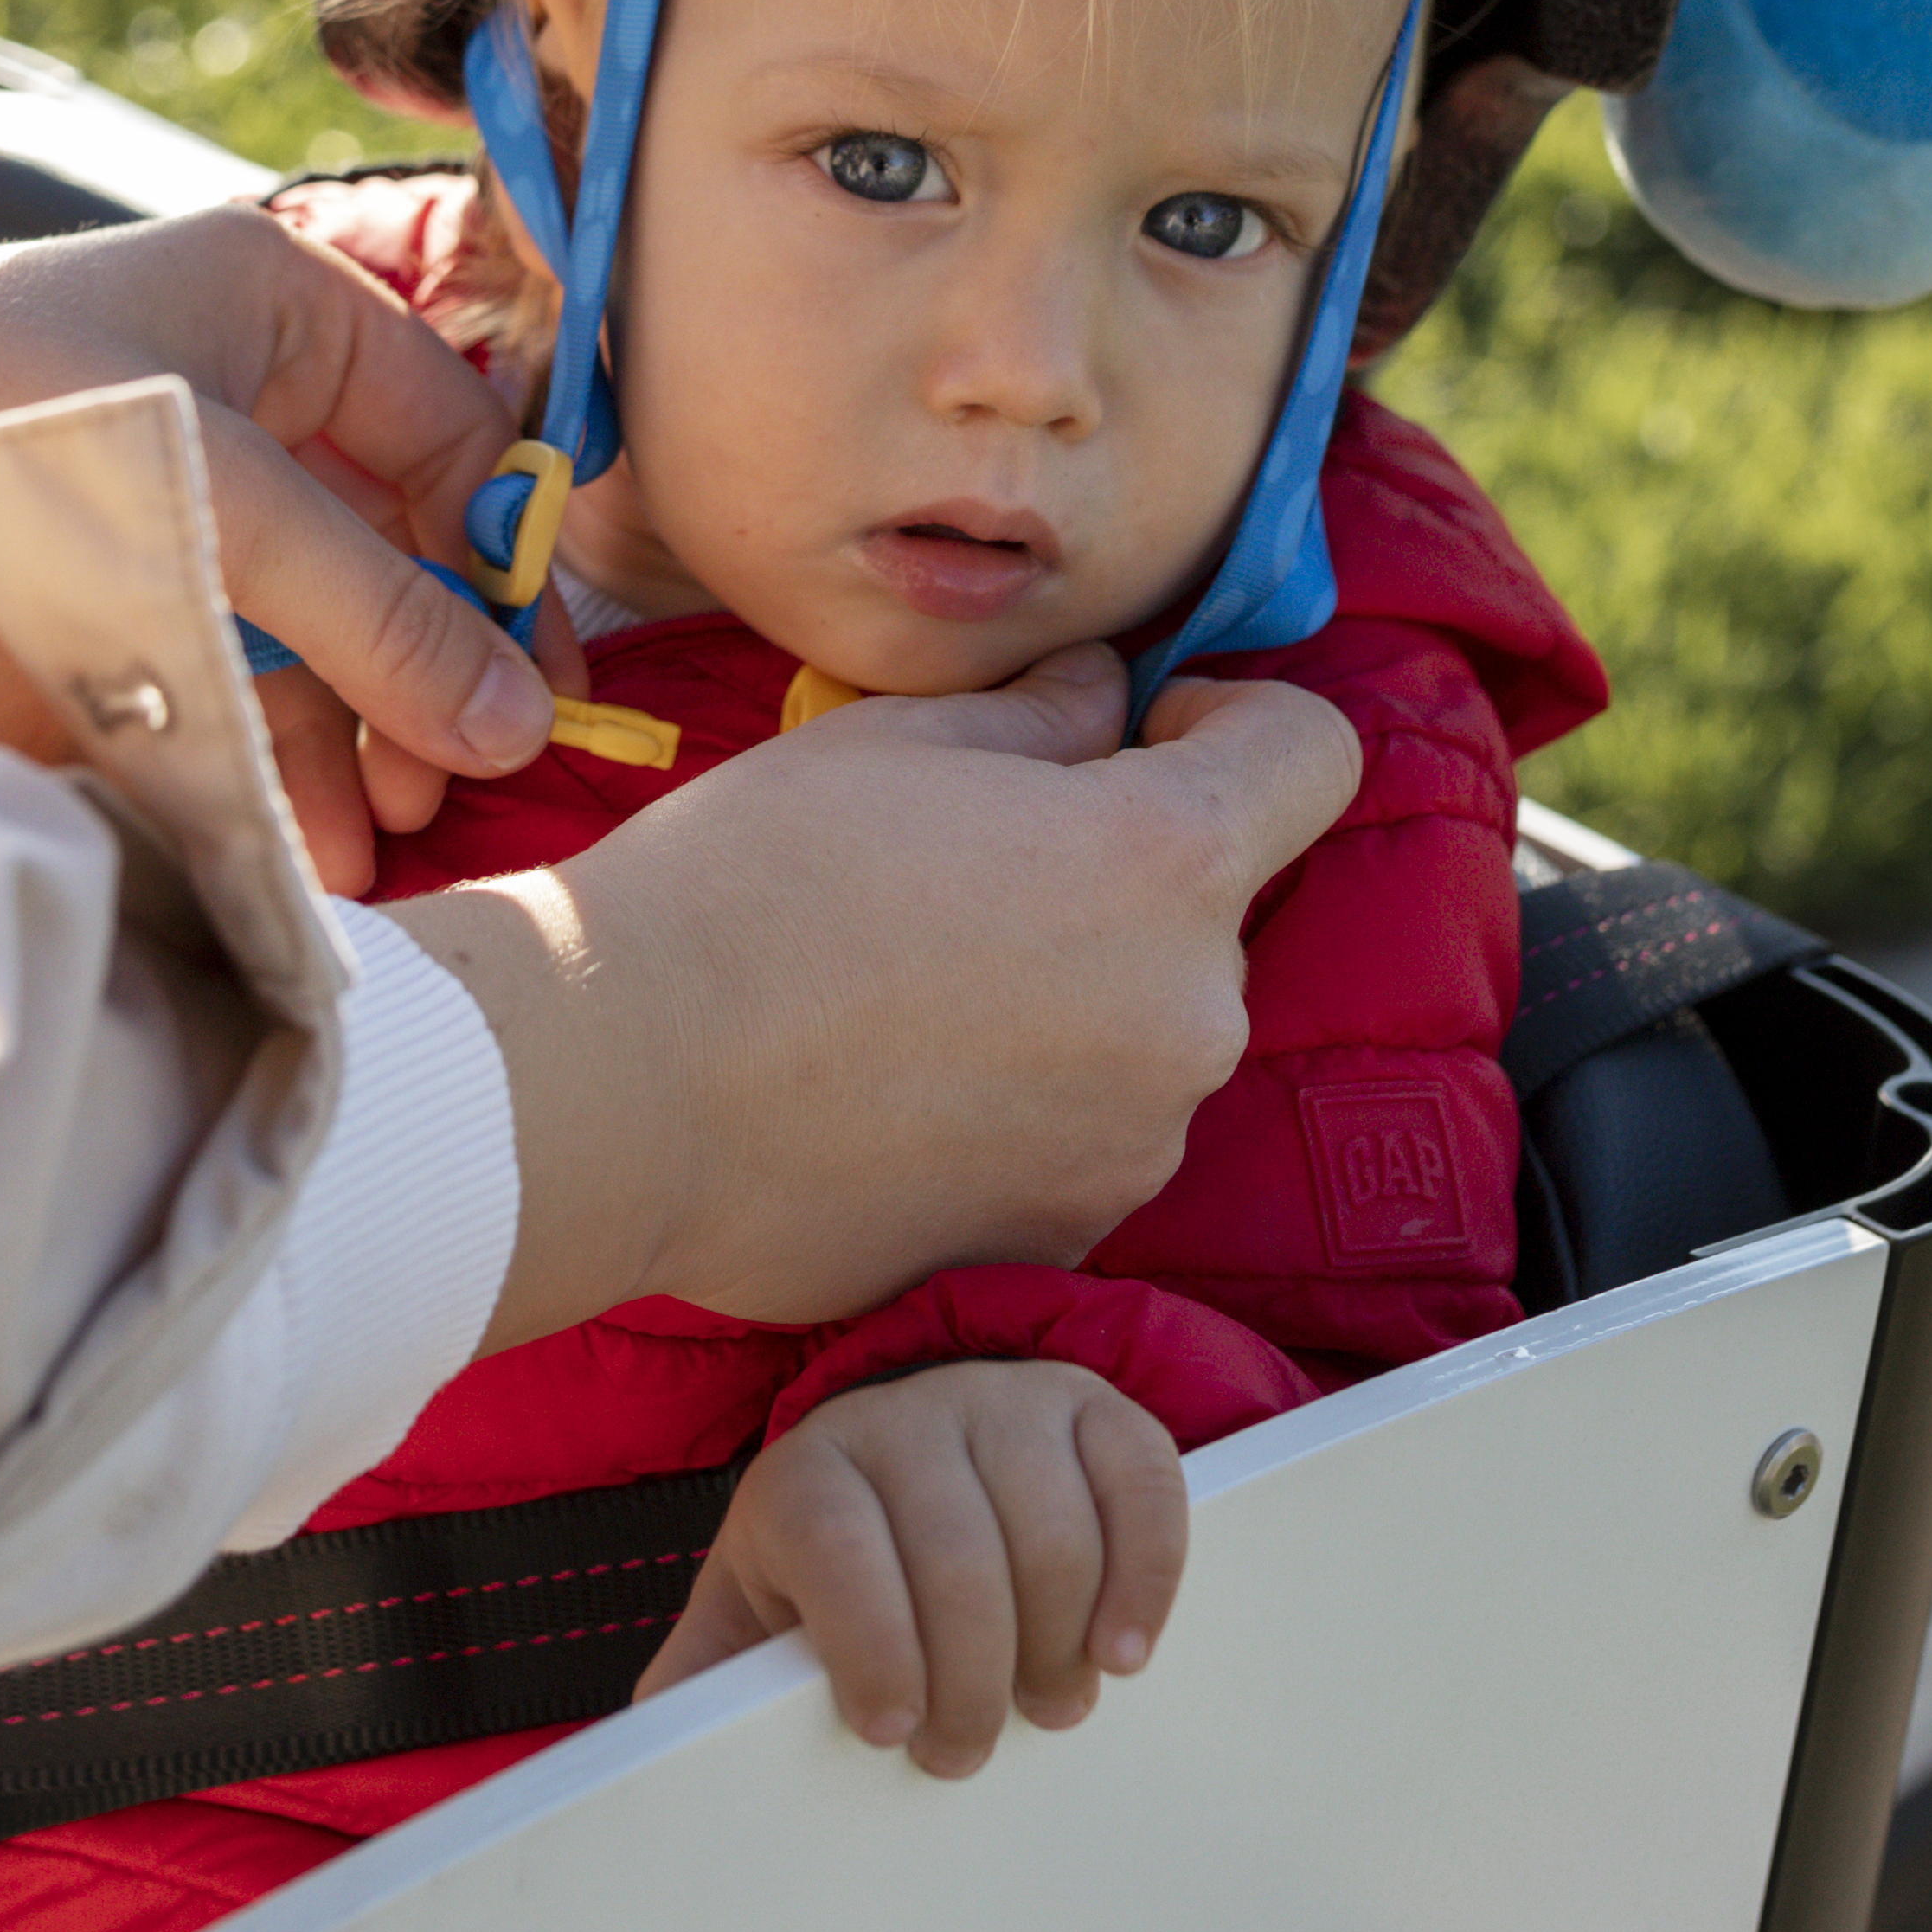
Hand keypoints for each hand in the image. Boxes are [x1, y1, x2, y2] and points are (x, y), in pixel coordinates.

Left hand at [0, 204, 563, 869]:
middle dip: (416, 677)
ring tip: (353, 848)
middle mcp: (229, 388)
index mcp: (281, 306)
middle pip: (379, 547)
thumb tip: (516, 726)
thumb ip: (374, 613)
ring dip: (336, 739)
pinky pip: (204, 667)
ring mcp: (153, 490)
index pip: (452, 437)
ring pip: (293, 625)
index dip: (504, 568)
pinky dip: (247, 749)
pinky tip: (272, 838)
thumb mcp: (216, 504)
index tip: (541, 701)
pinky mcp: (83, 580)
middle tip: (441, 791)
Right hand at [381, 648, 1358, 1340]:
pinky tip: (893, 1090)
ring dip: (1072, 1000)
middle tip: (967, 871)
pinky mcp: (1066, 1233)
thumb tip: (1104, 698)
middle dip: (1122, 877)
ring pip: (1145, 1030)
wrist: (618, 1092)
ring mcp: (1137, 1141)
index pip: (1314, 754)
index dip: (1237, 724)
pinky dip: (1022, 1108)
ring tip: (908, 994)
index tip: (1142, 733)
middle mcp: (1191, 1011)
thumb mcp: (893, 738)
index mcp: (1167, 859)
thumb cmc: (740, 888)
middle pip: (1210, 909)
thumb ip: (1040, 712)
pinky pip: (1083, 1137)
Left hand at [635, 1363, 1187, 1776]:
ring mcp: (1005, 1399)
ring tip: (1047, 1707)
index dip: (867, 1643)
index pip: (836, 1545)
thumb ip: (707, 1676)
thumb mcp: (755, 1610)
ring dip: (1060, 1645)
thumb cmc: (829, 1567)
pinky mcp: (1093, 1404)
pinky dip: (1146, 1575)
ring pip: (1054, 1531)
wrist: (903, 1462)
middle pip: (959, 1556)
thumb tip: (655, 1751)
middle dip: (974, 1679)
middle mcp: (902, 1413)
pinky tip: (1122, 1648)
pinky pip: (1143, 1482)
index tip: (889, 1730)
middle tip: (967, 1750)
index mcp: (806, 1469)